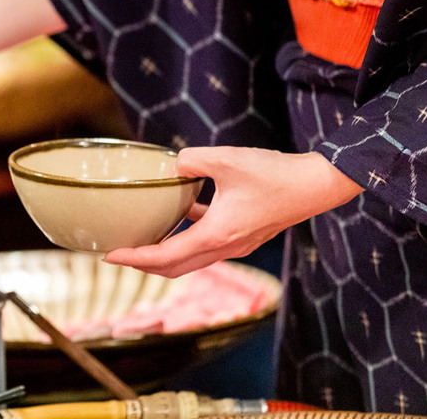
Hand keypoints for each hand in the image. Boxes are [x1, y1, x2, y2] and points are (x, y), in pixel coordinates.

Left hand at [103, 146, 363, 276]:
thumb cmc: (275, 174)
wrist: (317, 185)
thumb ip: (191, 160)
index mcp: (216, 235)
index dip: (134, 257)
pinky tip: (184, 210)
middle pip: (175, 267)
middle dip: (144, 264)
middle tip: (118, 253)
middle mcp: (226, 247)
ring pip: (193, 258)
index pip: (165, 256)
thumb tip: (172, 163)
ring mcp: (238, 244)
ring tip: (144, 238)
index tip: (109, 255)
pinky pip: (209, 243)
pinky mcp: (247, 235)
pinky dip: (190, 235)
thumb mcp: (226, 159)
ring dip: (167, 253)